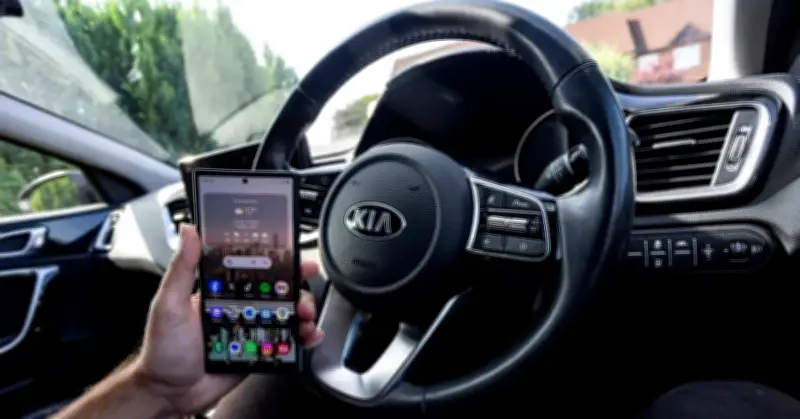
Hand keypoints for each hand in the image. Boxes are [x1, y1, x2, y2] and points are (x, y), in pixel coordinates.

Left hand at [132, 224, 323, 415]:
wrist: (171, 393)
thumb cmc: (164, 350)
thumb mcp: (169, 304)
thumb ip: (182, 268)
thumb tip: (189, 231)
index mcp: (222, 291)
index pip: (255, 269)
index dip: (277, 260)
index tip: (293, 253)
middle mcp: (240, 307)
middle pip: (279, 290)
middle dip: (298, 286)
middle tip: (303, 289)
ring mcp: (252, 328)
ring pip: (288, 314)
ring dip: (304, 311)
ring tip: (305, 317)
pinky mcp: (259, 351)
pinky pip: (287, 341)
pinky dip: (304, 337)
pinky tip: (309, 335)